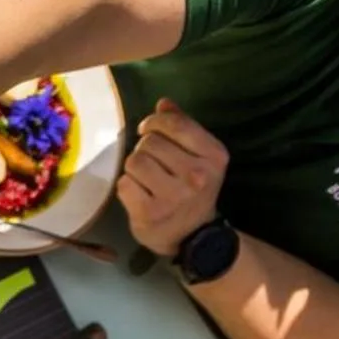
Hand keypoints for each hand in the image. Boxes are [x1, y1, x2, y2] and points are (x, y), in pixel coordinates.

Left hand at [117, 99, 226, 257]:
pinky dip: (126, 187)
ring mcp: (173, 196)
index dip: (154, 122)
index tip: (147, 129)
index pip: (175, 124)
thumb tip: (163, 103)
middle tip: (152, 164)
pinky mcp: (149, 213)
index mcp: (214, 156)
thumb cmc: (192, 189)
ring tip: (146, 179)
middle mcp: (197, 175)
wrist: (192, 235)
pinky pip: (124, 184)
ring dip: (134, 168)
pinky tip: (139, 195)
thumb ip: (182, 127)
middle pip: (149, 142)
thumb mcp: (198, 157)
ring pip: (134, 161)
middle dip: (145, 149)